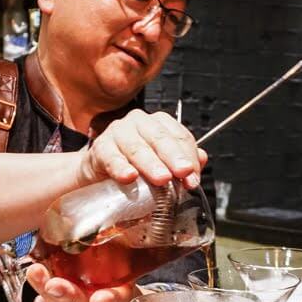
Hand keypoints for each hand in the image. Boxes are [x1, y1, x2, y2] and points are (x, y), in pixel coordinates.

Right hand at [77, 109, 208, 189]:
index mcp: (158, 123)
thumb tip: (202, 159)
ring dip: (151, 164)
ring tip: (162, 179)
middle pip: (160, 138)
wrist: (99, 174)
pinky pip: (111, 157)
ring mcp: (118, 132)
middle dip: (174, 157)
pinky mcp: (100, 147)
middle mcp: (138, 122)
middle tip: (183, 173)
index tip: (193, 178)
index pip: (179, 136)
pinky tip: (129, 177)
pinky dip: (120, 167)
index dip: (188, 157)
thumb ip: (183, 161)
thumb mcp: (161, 164)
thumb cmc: (133, 166)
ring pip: (137, 147)